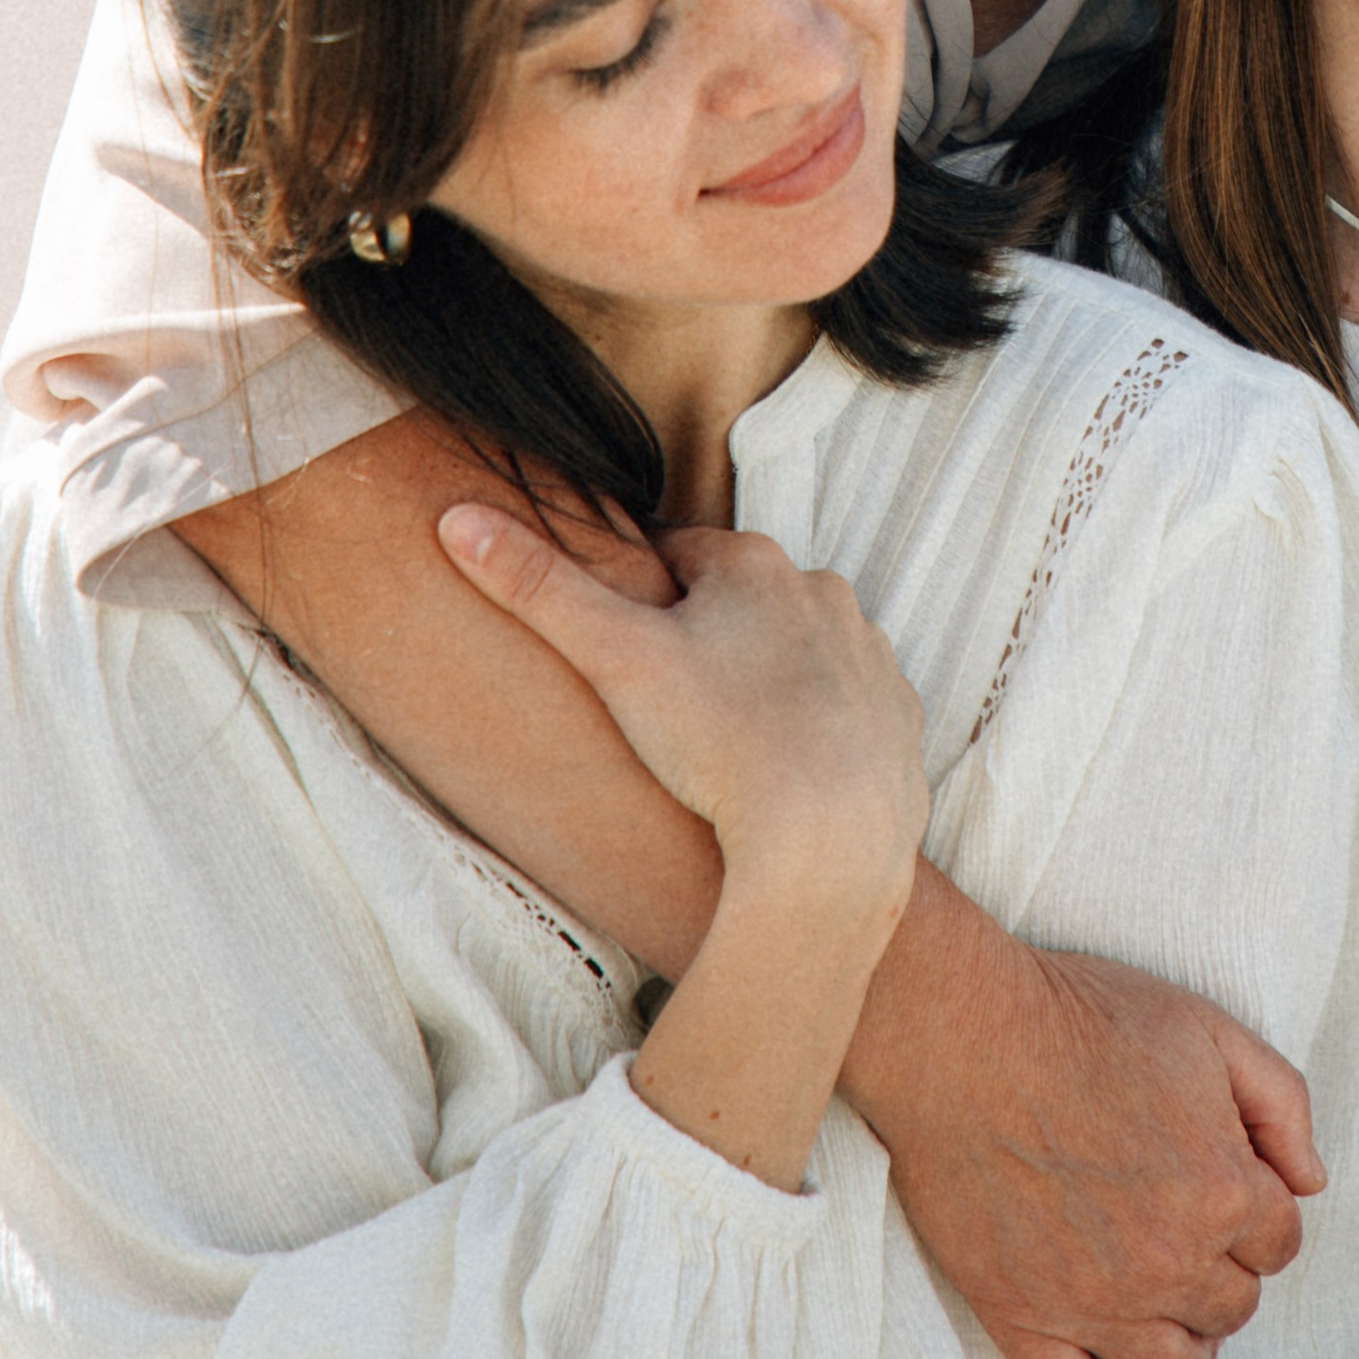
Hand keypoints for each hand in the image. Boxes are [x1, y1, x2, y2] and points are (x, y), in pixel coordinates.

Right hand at [437, 503, 926, 922]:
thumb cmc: (718, 742)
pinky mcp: (900, 722)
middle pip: (743, 605)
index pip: (679, 557)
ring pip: (798, 657)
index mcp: (756, 566)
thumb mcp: (612, 659)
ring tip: (718, 747)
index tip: (618, 643)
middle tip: (661, 702)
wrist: (830, 840)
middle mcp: (826, 596)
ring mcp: (872, 658)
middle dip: (704, 638)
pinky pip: (848, 714)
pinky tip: (781, 777)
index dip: (640, 597)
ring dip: (763, 684)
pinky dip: (816, 735)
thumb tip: (457, 518)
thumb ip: (537, 587)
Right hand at [842, 869, 1324, 1358]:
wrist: (960, 1034)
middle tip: (1190, 1229)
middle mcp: (1168, 1262)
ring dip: (1191, 1340)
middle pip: (1233, 1304)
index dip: (1261, 1213)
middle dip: (1226, 1271)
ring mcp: (1093, 1302)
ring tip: (1174, 1307)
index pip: (1280, 1240)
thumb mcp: (1209, 1029)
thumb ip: (1282, 1103)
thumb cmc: (1081, 1018)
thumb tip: (1311, 1181)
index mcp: (1222, 1189)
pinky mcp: (1022, 1321)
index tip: (1231, 1189)